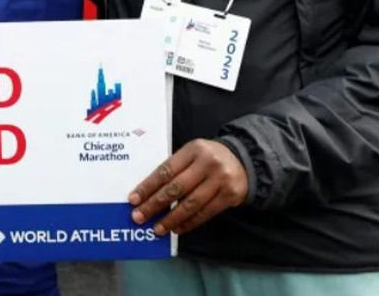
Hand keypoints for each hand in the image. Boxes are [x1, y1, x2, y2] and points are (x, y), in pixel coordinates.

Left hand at [129, 139, 247, 235]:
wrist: (245, 160)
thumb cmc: (209, 158)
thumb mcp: (192, 154)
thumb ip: (175, 168)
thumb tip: (148, 193)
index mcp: (193, 150)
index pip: (165, 170)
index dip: (148, 186)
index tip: (133, 199)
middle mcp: (207, 164)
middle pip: (176, 188)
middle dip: (155, 205)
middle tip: (139, 217)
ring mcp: (220, 180)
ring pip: (191, 204)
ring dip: (171, 219)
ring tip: (157, 228)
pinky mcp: (230, 195)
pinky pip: (206, 213)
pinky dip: (189, 222)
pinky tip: (177, 228)